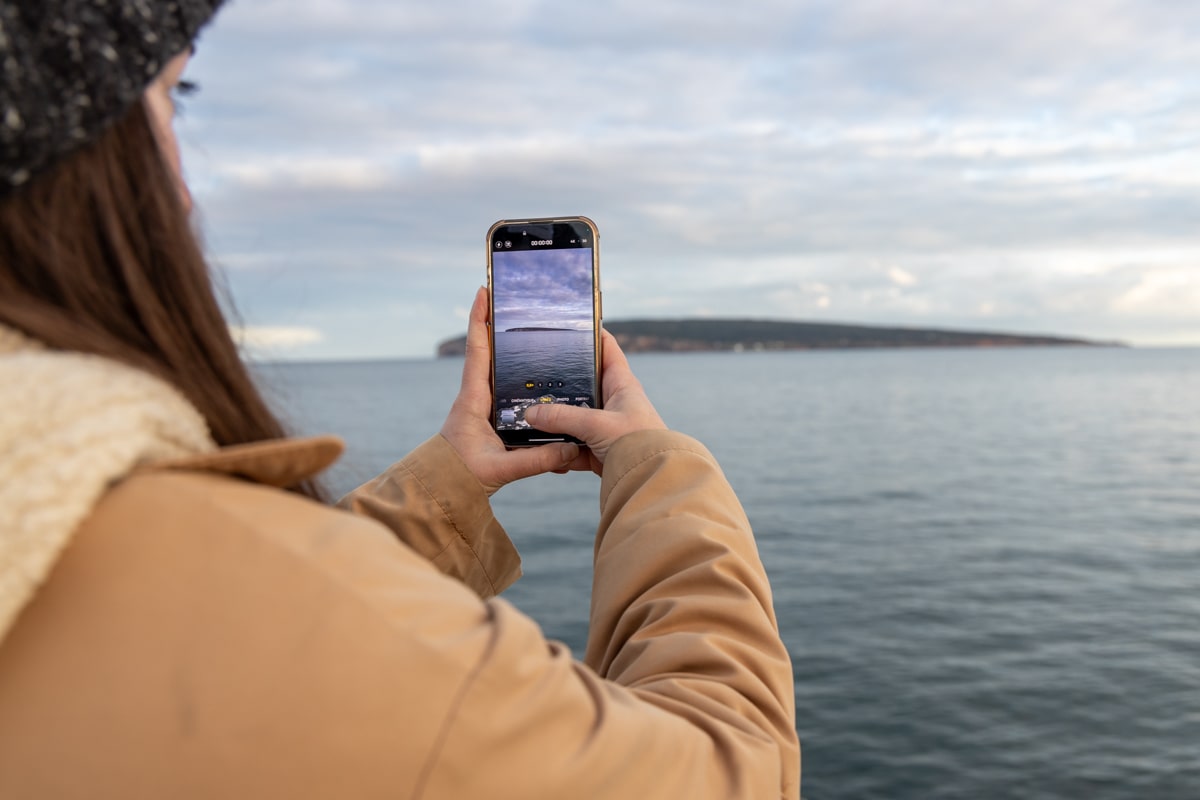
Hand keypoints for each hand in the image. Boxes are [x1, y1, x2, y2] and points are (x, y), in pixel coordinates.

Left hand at [439, 287, 579, 494]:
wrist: (443, 488)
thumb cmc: (463, 475)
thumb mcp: (501, 469)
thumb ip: (536, 460)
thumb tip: (571, 449)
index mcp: (474, 398)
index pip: (477, 349)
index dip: (480, 319)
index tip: (484, 290)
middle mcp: (476, 394)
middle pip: (486, 348)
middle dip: (496, 320)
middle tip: (510, 296)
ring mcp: (481, 403)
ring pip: (494, 365)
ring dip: (505, 344)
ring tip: (524, 323)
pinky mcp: (488, 415)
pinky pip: (502, 384)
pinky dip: (512, 369)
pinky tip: (531, 368)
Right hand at [522, 329, 666, 474]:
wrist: (652, 481)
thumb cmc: (637, 444)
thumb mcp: (597, 425)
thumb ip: (563, 418)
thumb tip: (530, 414)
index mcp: (622, 384)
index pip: (607, 348)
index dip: (591, 334)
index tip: (569, 324)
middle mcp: (615, 402)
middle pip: (583, 384)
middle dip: (560, 383)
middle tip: (533, 375)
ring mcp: (607, 427)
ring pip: (575, 417)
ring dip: (556, 422)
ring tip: (530, 418)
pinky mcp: (601, 450)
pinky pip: (574, 446)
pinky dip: (561, 451)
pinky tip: (545, 454)